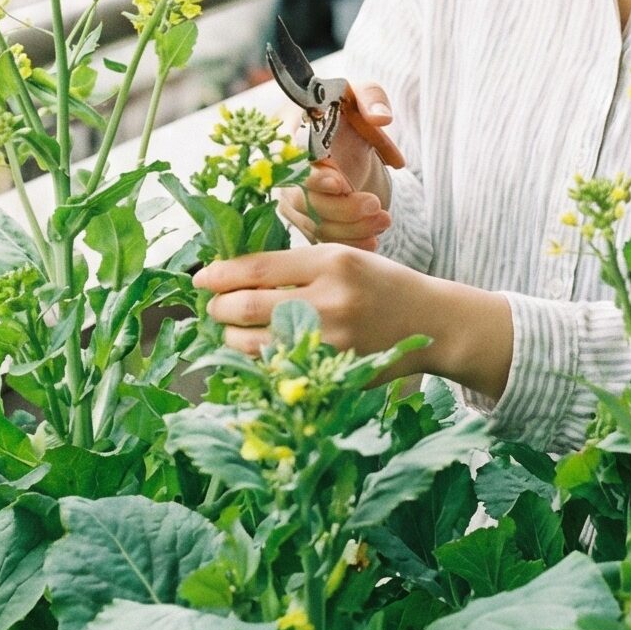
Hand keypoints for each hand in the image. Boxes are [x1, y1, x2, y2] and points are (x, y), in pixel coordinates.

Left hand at [192, 244, 513, 400]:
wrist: (429, 322)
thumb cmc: (381, 285)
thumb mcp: (343, 259)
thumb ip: (295, 265)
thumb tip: (234, 274)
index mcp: (331, 262)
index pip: (257, 268)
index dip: (220, 274)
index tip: (201, 278)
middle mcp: (330, 300)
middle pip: (247, 306)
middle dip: (219, 307)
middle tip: (214, 306)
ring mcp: (331, 340)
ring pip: (255, 343)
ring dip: (232, 337)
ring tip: (230, 329)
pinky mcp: (333, 370)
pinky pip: (278, 366)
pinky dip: (259, 358)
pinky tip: (258, 348)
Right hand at [279, 80, 403, 249]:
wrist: (339, 134)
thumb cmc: (346, 109)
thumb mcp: (360, 94)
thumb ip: (372, 98)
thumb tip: (381, 118)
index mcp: (289, 130)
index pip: (289, 159)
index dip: (312, 175)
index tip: (340, 183)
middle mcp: (281, 167)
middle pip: (302, 198)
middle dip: (340, 207)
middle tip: (376, 205)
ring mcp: (289, 194)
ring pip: (312, 222)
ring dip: (349, 228)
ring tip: (383, 221)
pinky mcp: (302, 215)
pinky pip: (319, 236)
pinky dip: (345, 242)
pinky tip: (371, 242)